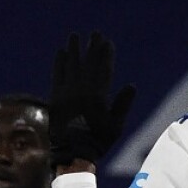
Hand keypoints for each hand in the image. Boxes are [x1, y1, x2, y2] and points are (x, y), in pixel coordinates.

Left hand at [49, 31, 136, 166]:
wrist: (72, 154)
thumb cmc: (97, 142)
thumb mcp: (116, 127)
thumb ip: (122, 105)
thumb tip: (132, 85)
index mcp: (99, 97)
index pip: (104, 69)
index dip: (106, 54)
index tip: (108, 42)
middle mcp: (82, 92)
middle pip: (88, 64)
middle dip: (92, 47)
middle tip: (95, 33)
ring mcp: (67, 94)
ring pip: (71, 66)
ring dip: (74, 50)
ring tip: (74, 36)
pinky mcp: (55, 98)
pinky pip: (57, 76)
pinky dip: (60, 63)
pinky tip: (61, 52)